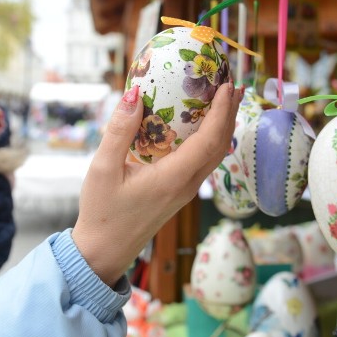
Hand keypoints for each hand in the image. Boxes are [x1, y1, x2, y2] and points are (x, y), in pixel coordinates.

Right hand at [72, 81, 241, 285]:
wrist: (104, 251)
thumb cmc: (102, 213)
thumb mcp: (102, 169)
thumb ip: (119, 131)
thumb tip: (134, 94)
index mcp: (173, 178)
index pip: (209, 140)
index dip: (222, 111)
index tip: (227, 86)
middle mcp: (187, 185)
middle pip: (220, 145)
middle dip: (231, 114)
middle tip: (234, 85)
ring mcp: (186, 190)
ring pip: (215, 154)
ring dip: (224, 126)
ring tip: (226, 101)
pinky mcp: (180, 192)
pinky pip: (204, 162)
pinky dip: (211, 139)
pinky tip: (202, 127)